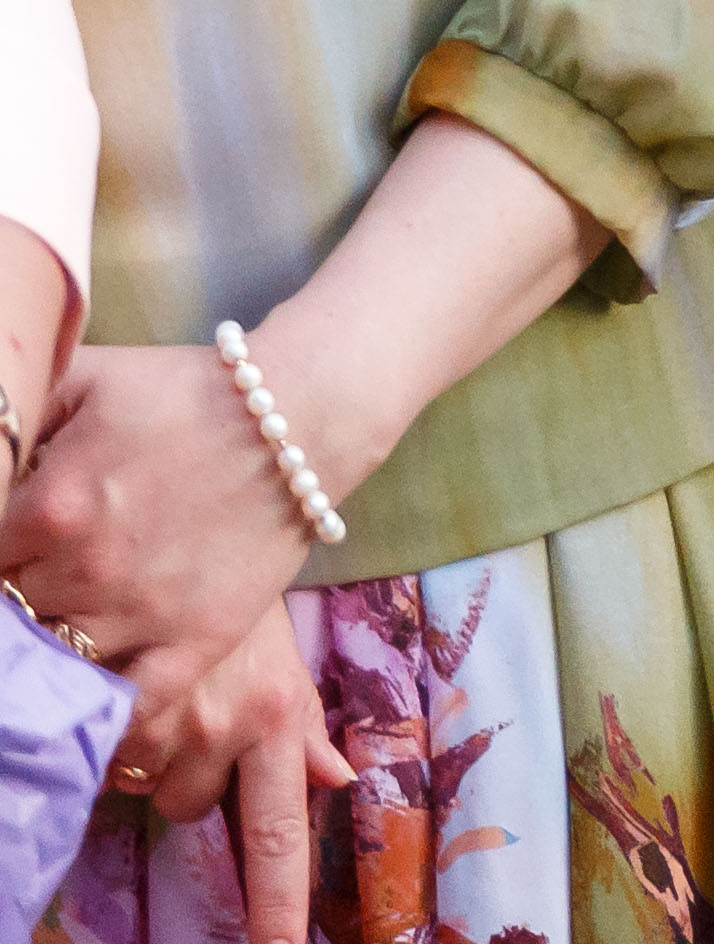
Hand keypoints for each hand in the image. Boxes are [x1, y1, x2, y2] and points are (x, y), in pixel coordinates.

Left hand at [0, 344, 324, 736]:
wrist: (303, 413)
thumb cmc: (186, 390)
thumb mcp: (86, 378)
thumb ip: (17, 414)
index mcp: (49, 509)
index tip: (9, 552)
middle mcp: (86, 571)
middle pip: (8, 617)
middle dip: (13, 601)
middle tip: (33, 584)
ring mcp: (143, 613)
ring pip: (56, 666)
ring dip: (44, 659)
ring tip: (49, 642)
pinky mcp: (196, 640)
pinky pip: (131, 705)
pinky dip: (101, 716)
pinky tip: (86, 712)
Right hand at [130, 609, 348, 943]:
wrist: (200, 522)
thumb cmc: (242, 594)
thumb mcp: (284, 657)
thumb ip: (305, 727)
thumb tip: (342, 779)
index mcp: (280, 717)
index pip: (279, 835)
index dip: (277, 905)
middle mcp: (224, 724)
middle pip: (187, 807)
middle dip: (183, 777)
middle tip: (191, 712)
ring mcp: (161, 713)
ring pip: (135, 780)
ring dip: (139, 750)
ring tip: (159, 687)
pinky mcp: (108, 694)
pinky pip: (97, 749)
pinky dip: (102, 729)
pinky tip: (116, 685)